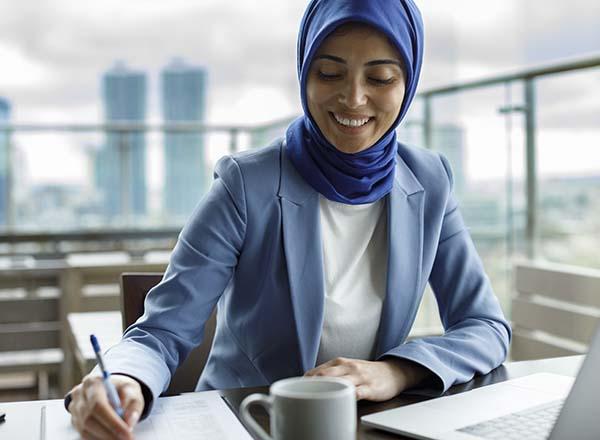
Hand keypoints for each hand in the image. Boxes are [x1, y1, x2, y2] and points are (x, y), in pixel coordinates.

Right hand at [68, 373, 143, 439]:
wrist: (112, 388)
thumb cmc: (122, 389)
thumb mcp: (133, 391)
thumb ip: (133, 405)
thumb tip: (129, 422)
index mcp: (93, 382)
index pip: (98, 405)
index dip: (112, 421)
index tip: (127, 432)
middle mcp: (79, 394)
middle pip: (89, 418)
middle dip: (109, 433)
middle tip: (126, 439)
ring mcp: (74, 408)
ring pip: (85, 429)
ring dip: (104, 438)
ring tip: (121, 439)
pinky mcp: (74, 420)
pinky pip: (84, 433)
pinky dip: (98, 438)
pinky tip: (112, 438)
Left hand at [304, 357, 428, 401]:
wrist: (393, 372)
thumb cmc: (366, 373)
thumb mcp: (348, 368)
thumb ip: (331, 374)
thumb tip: (308, 384)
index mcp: (340, 362)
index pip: (316, 371)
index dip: (303, 382)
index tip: (294, 392)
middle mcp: (348, 367)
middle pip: (324, 375)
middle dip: (310, 385)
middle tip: (299, 397)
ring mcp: (359, 377)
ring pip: (338, 382)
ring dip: (325, 390)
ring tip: (313, 399)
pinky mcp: (369, 388)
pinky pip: (356, 392)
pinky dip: (347, 396)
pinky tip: (340, 401)